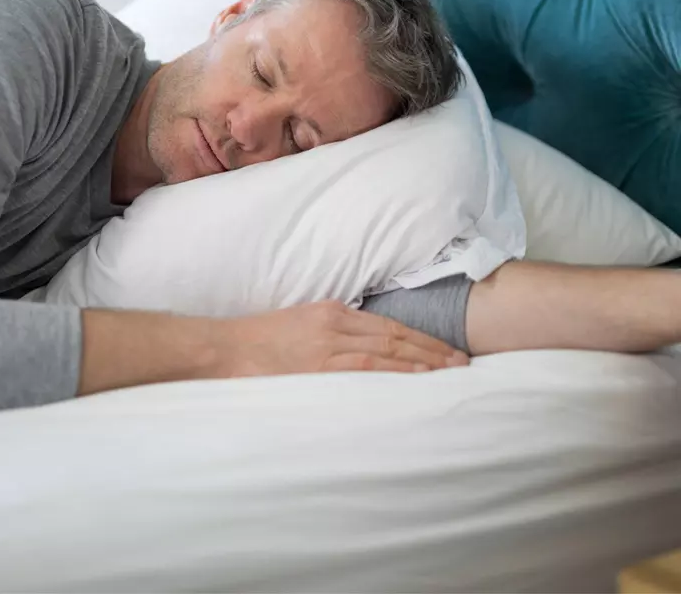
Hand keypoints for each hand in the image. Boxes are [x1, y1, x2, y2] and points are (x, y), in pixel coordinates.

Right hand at [217, 300, 468, 378]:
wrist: (225, 348)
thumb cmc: (258, 341)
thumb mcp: (299, 325)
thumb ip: (330, 333)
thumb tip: (359, 347)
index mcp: (332, 311)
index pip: (388, 324)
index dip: (420, 337)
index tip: (445, 349)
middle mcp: (336, 323)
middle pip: (396, 334)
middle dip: (433, 349)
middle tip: (463, 362)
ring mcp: (328, 344)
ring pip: (389, 349)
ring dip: (424, 361)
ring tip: (452, 372)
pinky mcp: (319, 365)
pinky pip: (367, 366)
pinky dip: (397, 370)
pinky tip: (419, 377)